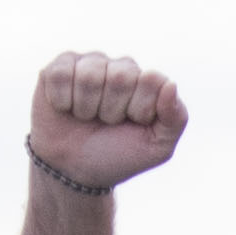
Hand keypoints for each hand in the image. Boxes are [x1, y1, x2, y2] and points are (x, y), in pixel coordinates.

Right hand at [32, 50, 189, 193]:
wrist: (75, 170)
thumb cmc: (119, 155)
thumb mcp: (157, 148)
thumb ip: (176, 118)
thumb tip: (170, 84)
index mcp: (148, 82)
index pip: (152, 79)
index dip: (139, 109)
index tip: (134, 124)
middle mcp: (121, 67)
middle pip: (120, 76)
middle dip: (112, 110)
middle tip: (107, 123)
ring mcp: (90, 64)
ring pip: (89, 76)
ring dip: (86, 108)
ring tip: (87, 117)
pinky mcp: (59, 67)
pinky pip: (61, 74)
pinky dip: (62, 101)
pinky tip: (66, 108)